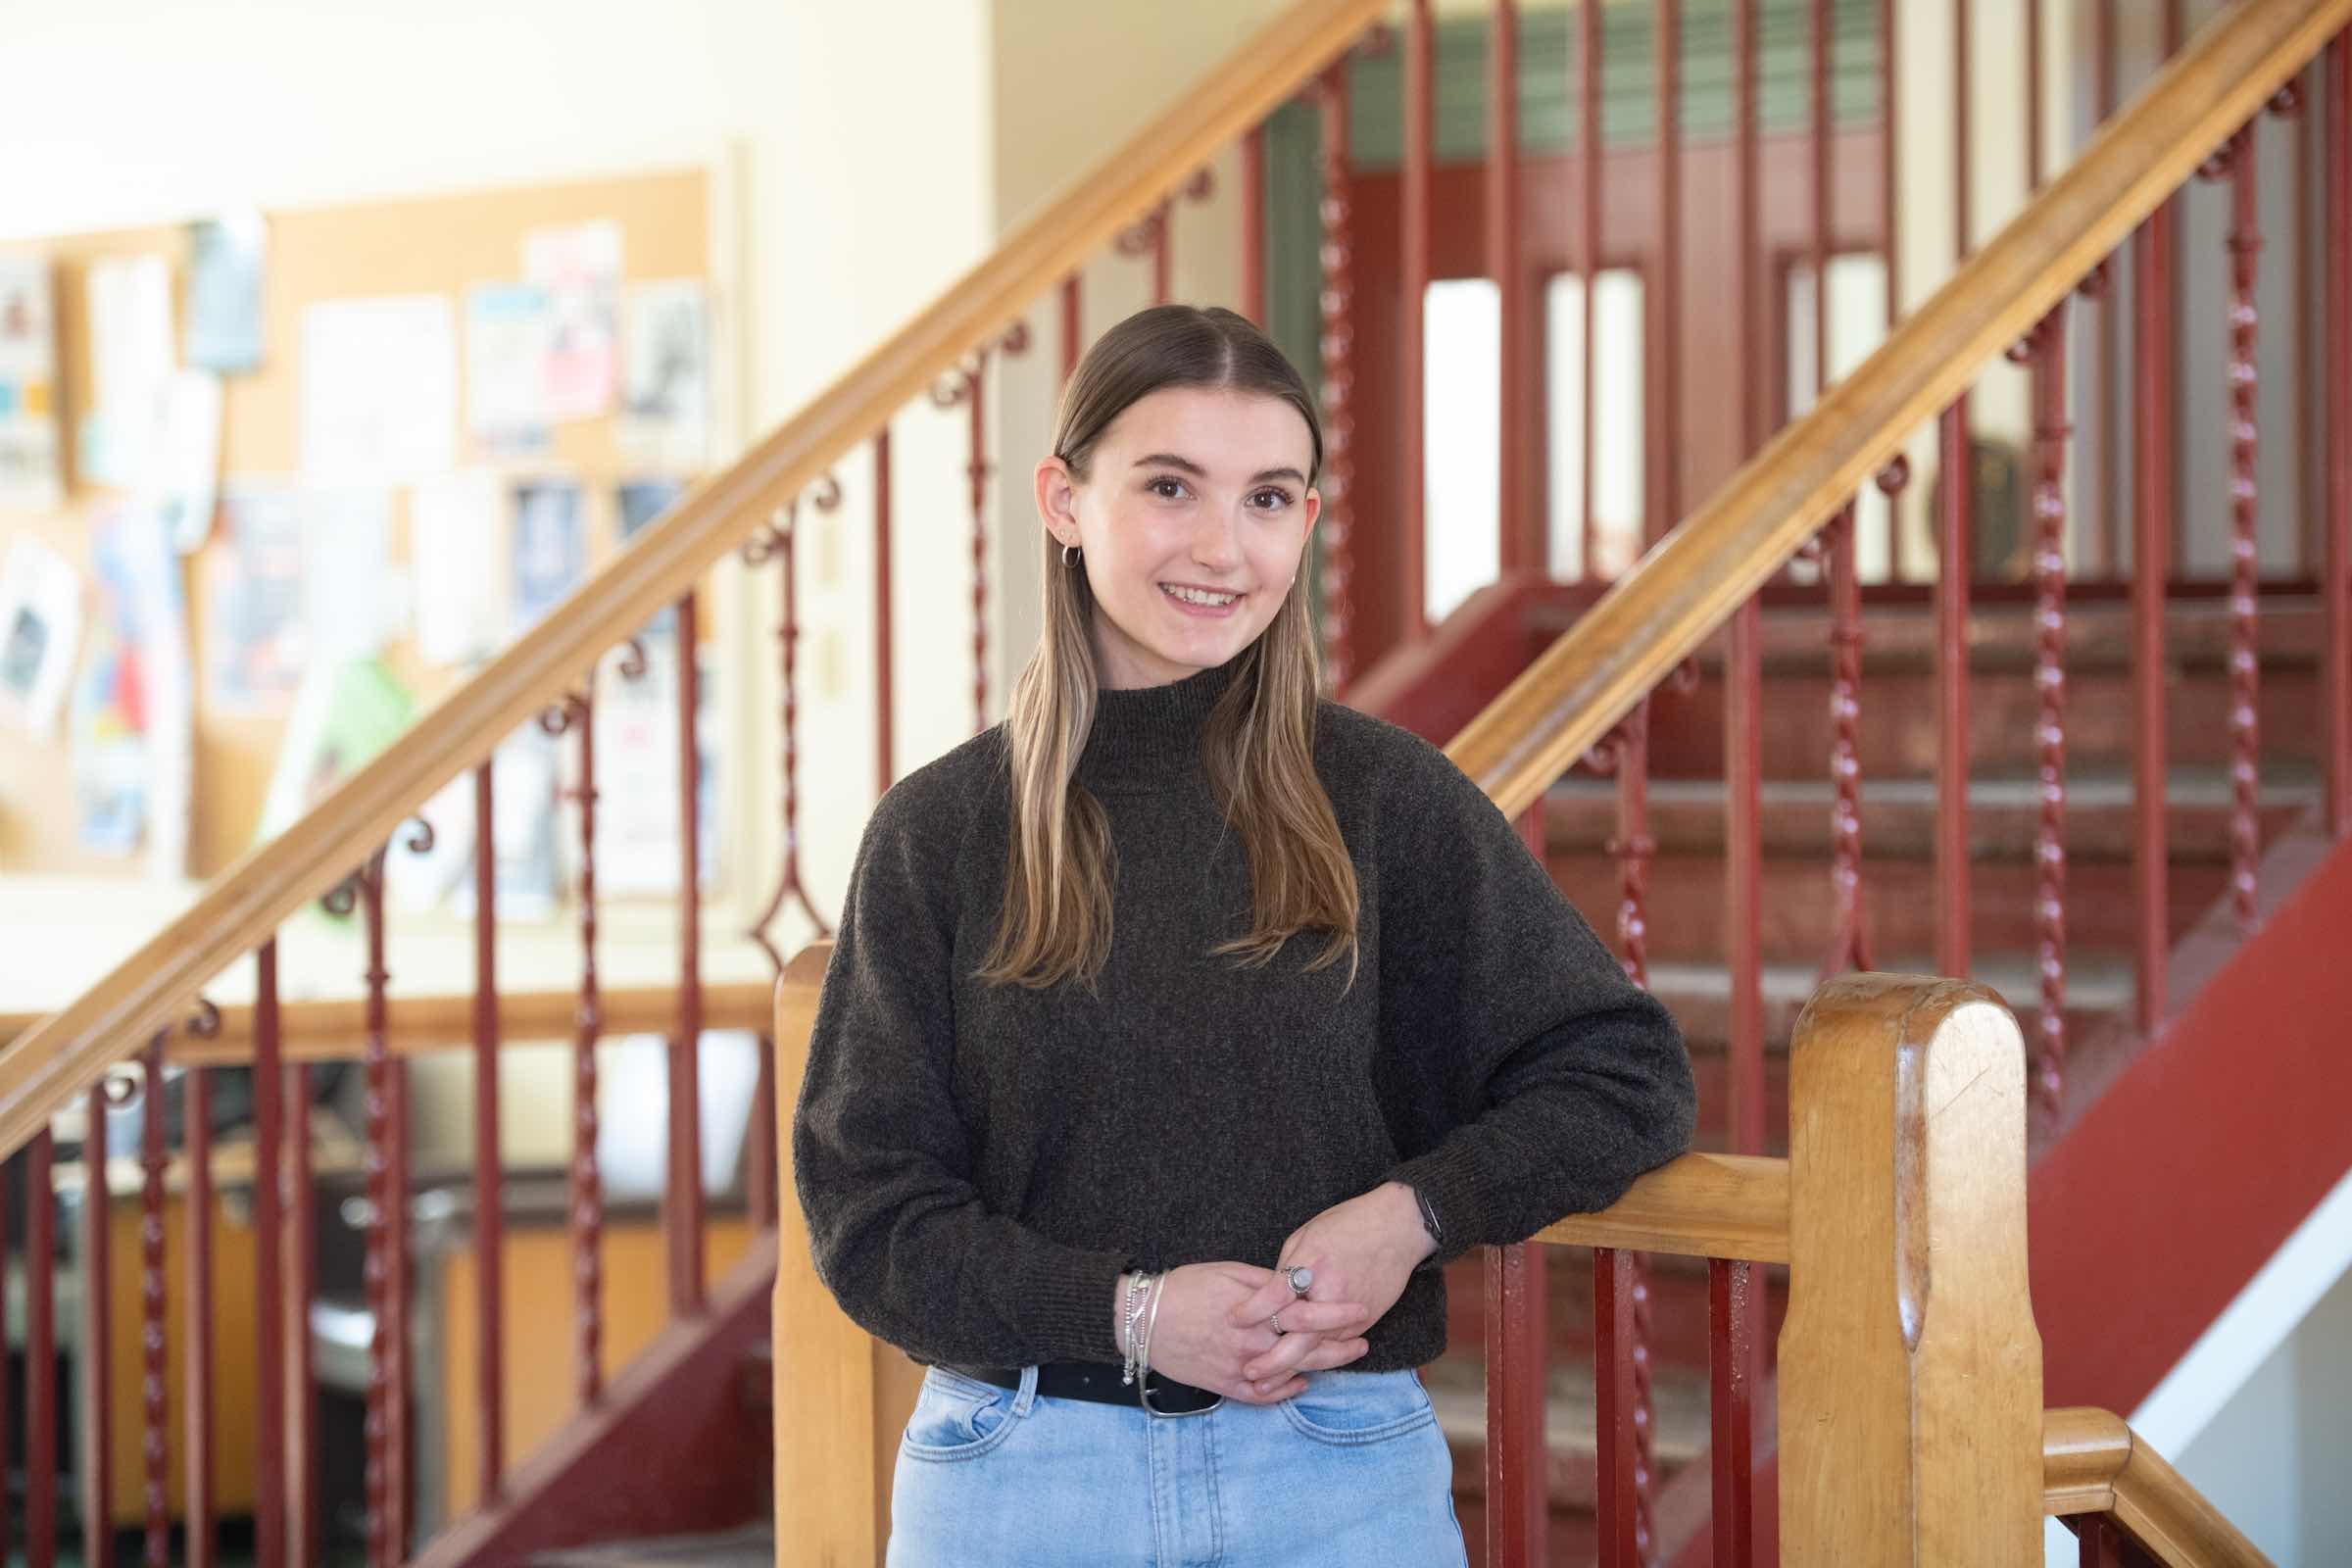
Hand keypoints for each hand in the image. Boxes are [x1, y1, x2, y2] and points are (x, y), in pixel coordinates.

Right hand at [1130, 1262, 1369, 1404]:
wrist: (1143, 1319)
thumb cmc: (1185, 1288)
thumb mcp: (1227, 1272)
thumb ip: (1264, 1281)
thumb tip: (1294, 1283)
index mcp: (1255, 1312)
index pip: (1306, 1315)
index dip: (1337, 1314)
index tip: (1360, 1310)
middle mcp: (1251, 1343)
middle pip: (1305, 1350)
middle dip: (1339, 1347)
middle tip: (1362, 1342)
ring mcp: (1238, 1367)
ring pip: (1288, 1373)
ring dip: (1318, 1368)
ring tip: (1340, 1361)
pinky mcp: (1224, 1385)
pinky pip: (1261, 1395)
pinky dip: (1284, 1391)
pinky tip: (1301, 1383)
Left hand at [1227, 1182, 1432, 1393]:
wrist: (1398, 1229)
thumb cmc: (1349, 1225)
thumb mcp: (1307, 1237)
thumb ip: (1288, 1269)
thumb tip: (1269, 1297)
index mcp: (1312, 1264)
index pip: (1276, 1294)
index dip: (1253, 1309)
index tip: (1232, 1319)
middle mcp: (1331, 1292)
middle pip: (1299, 1335)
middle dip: (1273, 1359)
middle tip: (1249, 1371)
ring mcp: (1350, 1312)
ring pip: (1317, 1349)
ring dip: (1290, 1369)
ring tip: (1264, 1385)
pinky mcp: (1364, 1322)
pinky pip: (1334, 1346)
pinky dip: (1313, 1361)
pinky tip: (1293, 1374)